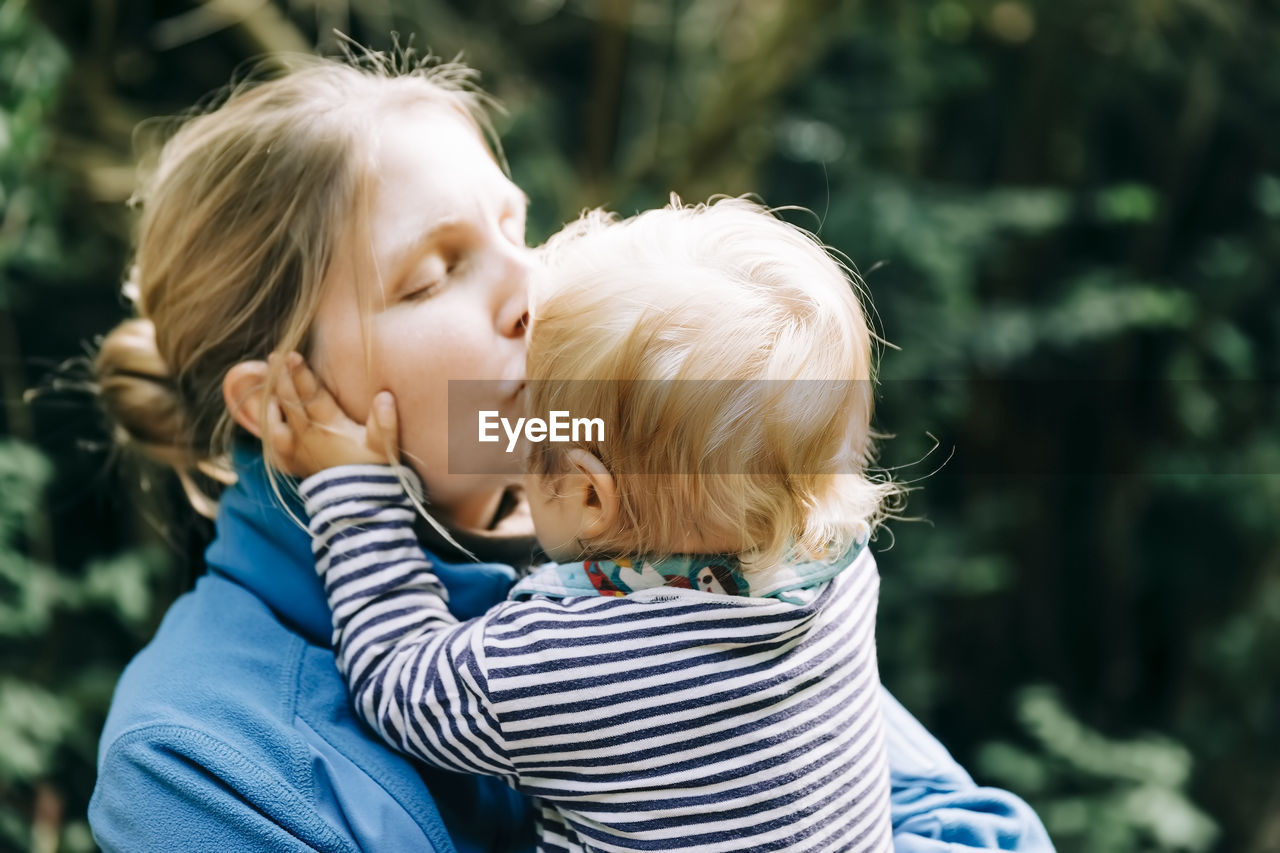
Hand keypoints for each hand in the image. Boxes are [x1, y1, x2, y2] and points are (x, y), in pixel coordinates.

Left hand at [265, 352, 399, 477]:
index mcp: (329, 427)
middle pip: (291, 402)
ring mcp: (297, 452)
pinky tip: (270, 419)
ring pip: (277, 421)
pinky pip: (274, 445)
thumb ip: (385, 422)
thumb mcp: (384, 448)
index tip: (292, 356)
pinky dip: (270, 429)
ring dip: (272, 401)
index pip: (311, 394)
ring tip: (269, 386)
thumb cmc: (373, 472)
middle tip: (276, 357)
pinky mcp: (294, 465)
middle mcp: (308, 437)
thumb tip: (384, 395)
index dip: (301, 374)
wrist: (359, 506)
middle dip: (283, 378)